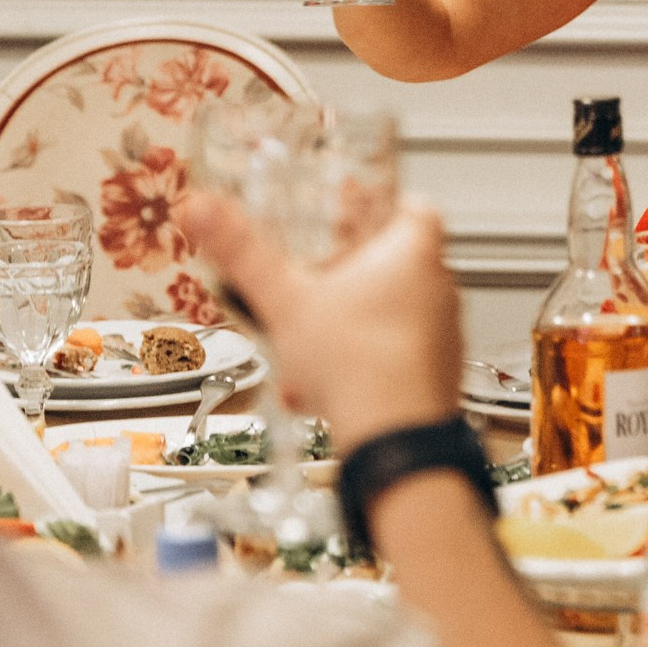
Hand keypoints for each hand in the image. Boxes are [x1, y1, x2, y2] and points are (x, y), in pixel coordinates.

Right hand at [174, 192, 460, 452]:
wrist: (395, 440)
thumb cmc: (359, 366)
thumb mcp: (284, 300)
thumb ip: (243, 253)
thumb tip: (205, 213)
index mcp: (414, 251)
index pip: (411, 206)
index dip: (379, 206)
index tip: (349, 212)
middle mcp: (438, 288)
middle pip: (395, 264)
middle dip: (347, 278)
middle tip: (314, 285)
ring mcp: (442, 334)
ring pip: (389, 317)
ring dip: (347, 329)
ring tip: (306, 349)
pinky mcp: (437, 375)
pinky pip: (394, 359)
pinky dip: (360, 367)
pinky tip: (321, 388)